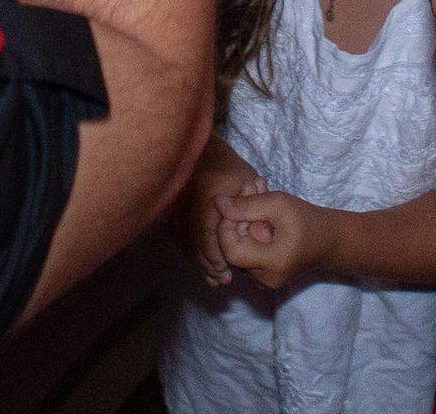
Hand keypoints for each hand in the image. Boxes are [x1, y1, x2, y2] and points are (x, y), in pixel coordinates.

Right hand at [174, 140, 267, 285]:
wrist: (210, 155)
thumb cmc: (234, 172)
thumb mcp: (249, 185)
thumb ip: (253, 210)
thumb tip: (262, 237)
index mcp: (207, 192)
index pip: (204, 229)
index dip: (214, 253)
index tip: (225, 270)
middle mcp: (187, 200)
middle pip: (191, 240)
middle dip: (206, 263)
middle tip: (222, 279)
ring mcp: (178, 205)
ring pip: (183, 240)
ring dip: (198, 261)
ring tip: (214, 277)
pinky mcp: (174, 211)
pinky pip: (178, 236)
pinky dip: (190, 252)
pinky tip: (202, 265)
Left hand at [214, 182, 337, 288]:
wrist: (328, 241)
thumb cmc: (307, 219)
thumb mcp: (279, 204)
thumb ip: (248, 205)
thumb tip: (218, 203)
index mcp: (272, 264)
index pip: (232, 250)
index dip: (226, 226)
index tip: (235, 201)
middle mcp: (265, 280)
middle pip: (235, 250)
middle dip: (237, 218)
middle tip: (248, 188)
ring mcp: (265, 282)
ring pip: (240, 250)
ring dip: (243, 222)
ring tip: (256, 194)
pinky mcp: (264, 277)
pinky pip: (248, 254)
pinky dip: (249, 232)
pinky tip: (259, 213)